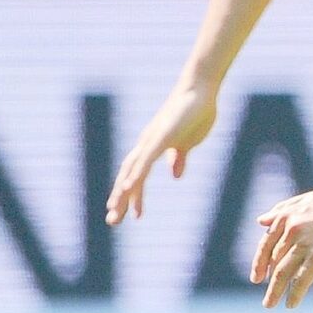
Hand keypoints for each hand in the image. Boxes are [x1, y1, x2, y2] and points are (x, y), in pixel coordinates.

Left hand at [106, 81, 219, 224]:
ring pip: (132, 171)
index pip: (136, 174)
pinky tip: (128, 188)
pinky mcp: (161, 136)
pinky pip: (145, 160)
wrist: (200, 90)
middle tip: (112, 221)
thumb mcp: (188, 142)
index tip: (128, 214)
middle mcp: (146, 144)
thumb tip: (175, 176)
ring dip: (123, 193)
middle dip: (120, 200)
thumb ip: (179, 158)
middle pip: (127, 176)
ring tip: (116, 212)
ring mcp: (152, 140)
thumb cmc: (196, 112)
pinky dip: (135, 175)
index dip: (131, 195)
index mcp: (153, 147)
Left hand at [251, 188, 312, 307]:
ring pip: (283, 271)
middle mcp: (292, 229)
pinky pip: (303, 277)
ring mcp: (305, 243)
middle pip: (275, 259)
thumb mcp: (308, 199)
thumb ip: (283, 209)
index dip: (260, 262)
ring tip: (270, 304)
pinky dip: (296, 292)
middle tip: (267, 298)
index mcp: (287, 216)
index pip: (266, 243)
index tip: (257, 278)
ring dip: (275, 290)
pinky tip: (291, 304)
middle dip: (270, 279)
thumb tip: (261, 220)